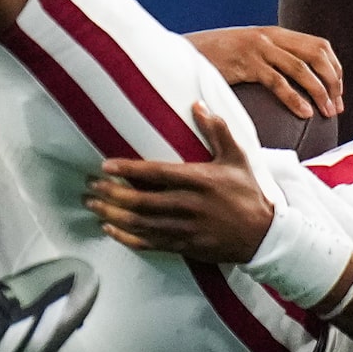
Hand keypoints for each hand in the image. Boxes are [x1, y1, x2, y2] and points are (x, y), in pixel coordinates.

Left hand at [84, 103, 273, 262]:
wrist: (262, 236)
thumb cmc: (247, 193)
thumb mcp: (236, 157)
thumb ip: (217, 130)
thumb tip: (198, 104)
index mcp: (199, 180)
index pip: (156, 174)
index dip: (129, 170)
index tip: (106, 165)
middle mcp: (188, 206)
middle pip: (141, 201)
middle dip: (111, 194)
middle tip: (90, 186)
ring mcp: (185, 229)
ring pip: (141, 224)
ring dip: (113, 215)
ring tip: (93, 205)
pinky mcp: (184, 246)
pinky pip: (149, 244)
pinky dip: (127, 237)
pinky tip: (110, 230)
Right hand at [185, 26, 342, 121]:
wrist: (187, 51)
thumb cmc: (218, 57)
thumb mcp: (249, 51)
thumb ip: (271, 58)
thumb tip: (296, 81)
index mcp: (276, 33)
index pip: (319, 45)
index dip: (334, 68)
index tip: (338, 91)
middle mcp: (271, 37)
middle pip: (317, 54)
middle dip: (333, 81)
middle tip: (337, 106)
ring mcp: (259, 49)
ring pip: (302, 68)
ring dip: (320, 92)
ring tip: (327, 113)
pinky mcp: (246, 64)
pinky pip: (278, 82)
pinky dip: (295, 98)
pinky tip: (305, 113)